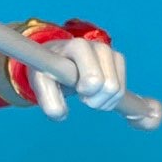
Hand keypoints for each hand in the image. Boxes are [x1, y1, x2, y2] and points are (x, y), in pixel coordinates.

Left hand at [22, 21, 145, 125]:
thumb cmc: (49, 70)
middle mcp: (99, 46)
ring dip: (101, 101)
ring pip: (117, 91)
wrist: (57, 60)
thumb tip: (61, 114)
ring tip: (86, 94)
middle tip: (80, 94)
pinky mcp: (119, 60)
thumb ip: (47, 99)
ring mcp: (111, 52)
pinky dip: (109, 99)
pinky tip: (96, 93)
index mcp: (78, 47)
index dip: (86, 89)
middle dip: (94, 99)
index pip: (94, 78)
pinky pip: (121, 91)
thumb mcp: (40, 84)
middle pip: (110, 87)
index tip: (77, 89)